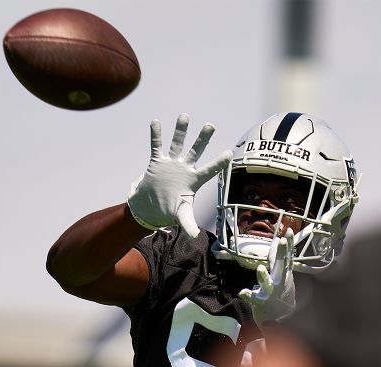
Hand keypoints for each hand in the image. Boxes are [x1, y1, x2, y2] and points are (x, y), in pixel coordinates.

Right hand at [126, 113, 231, 237]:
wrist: (151, 208)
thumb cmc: (170, 211)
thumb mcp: (181, 216)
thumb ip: (188, 224)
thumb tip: (195, 236)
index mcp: (194, 180)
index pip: (209, 170)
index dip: (218, 162)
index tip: (229, 152)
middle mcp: (185, 169)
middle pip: (195, 151)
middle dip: (202, 139)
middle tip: (211, 125)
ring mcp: (171, 164)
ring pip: (177, 144)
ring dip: (180, 131)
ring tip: (184, 115)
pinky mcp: (157, 162)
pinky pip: (156, 146)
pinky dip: (156, 135)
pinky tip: (155, 122)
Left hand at [238, 231, 295, 324]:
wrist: (282, 317)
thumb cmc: (280, 290)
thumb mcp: (281, 272)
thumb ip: (277, 257)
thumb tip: (277, 239)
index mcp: (283, 273)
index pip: (286, 256)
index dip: (289, 244)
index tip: (289, 231)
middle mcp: (279, 281)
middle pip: (280, 265)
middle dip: (281, 253)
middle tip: (282, 241)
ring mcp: (271, 292)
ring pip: (268, 284)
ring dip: (264, 277)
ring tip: (260, 269)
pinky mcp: (262, 302)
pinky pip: (254, 299)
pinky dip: (249, 295)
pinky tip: (242, 292)